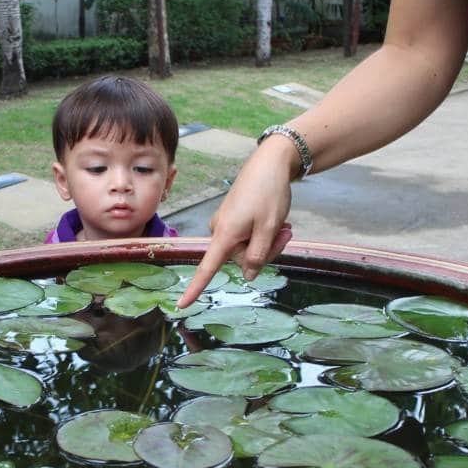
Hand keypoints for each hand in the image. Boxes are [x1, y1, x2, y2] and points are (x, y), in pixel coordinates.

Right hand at [177, 140, 296, 307]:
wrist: (270, 163)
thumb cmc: (268, 192)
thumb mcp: (269, 228)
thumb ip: (259, 255)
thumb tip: (248, 274)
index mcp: (225, 235)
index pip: (207, 268)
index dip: (195, 288)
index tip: (182, 304)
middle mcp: (220, 231)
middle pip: (241, 258)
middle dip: (266, 251)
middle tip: (286, 233)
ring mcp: (226, 224)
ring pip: (247, 247)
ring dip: (267, 241)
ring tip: (283, 224)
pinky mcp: (232, 218)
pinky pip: (247, 236)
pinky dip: (262, 233)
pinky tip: (275, 220)